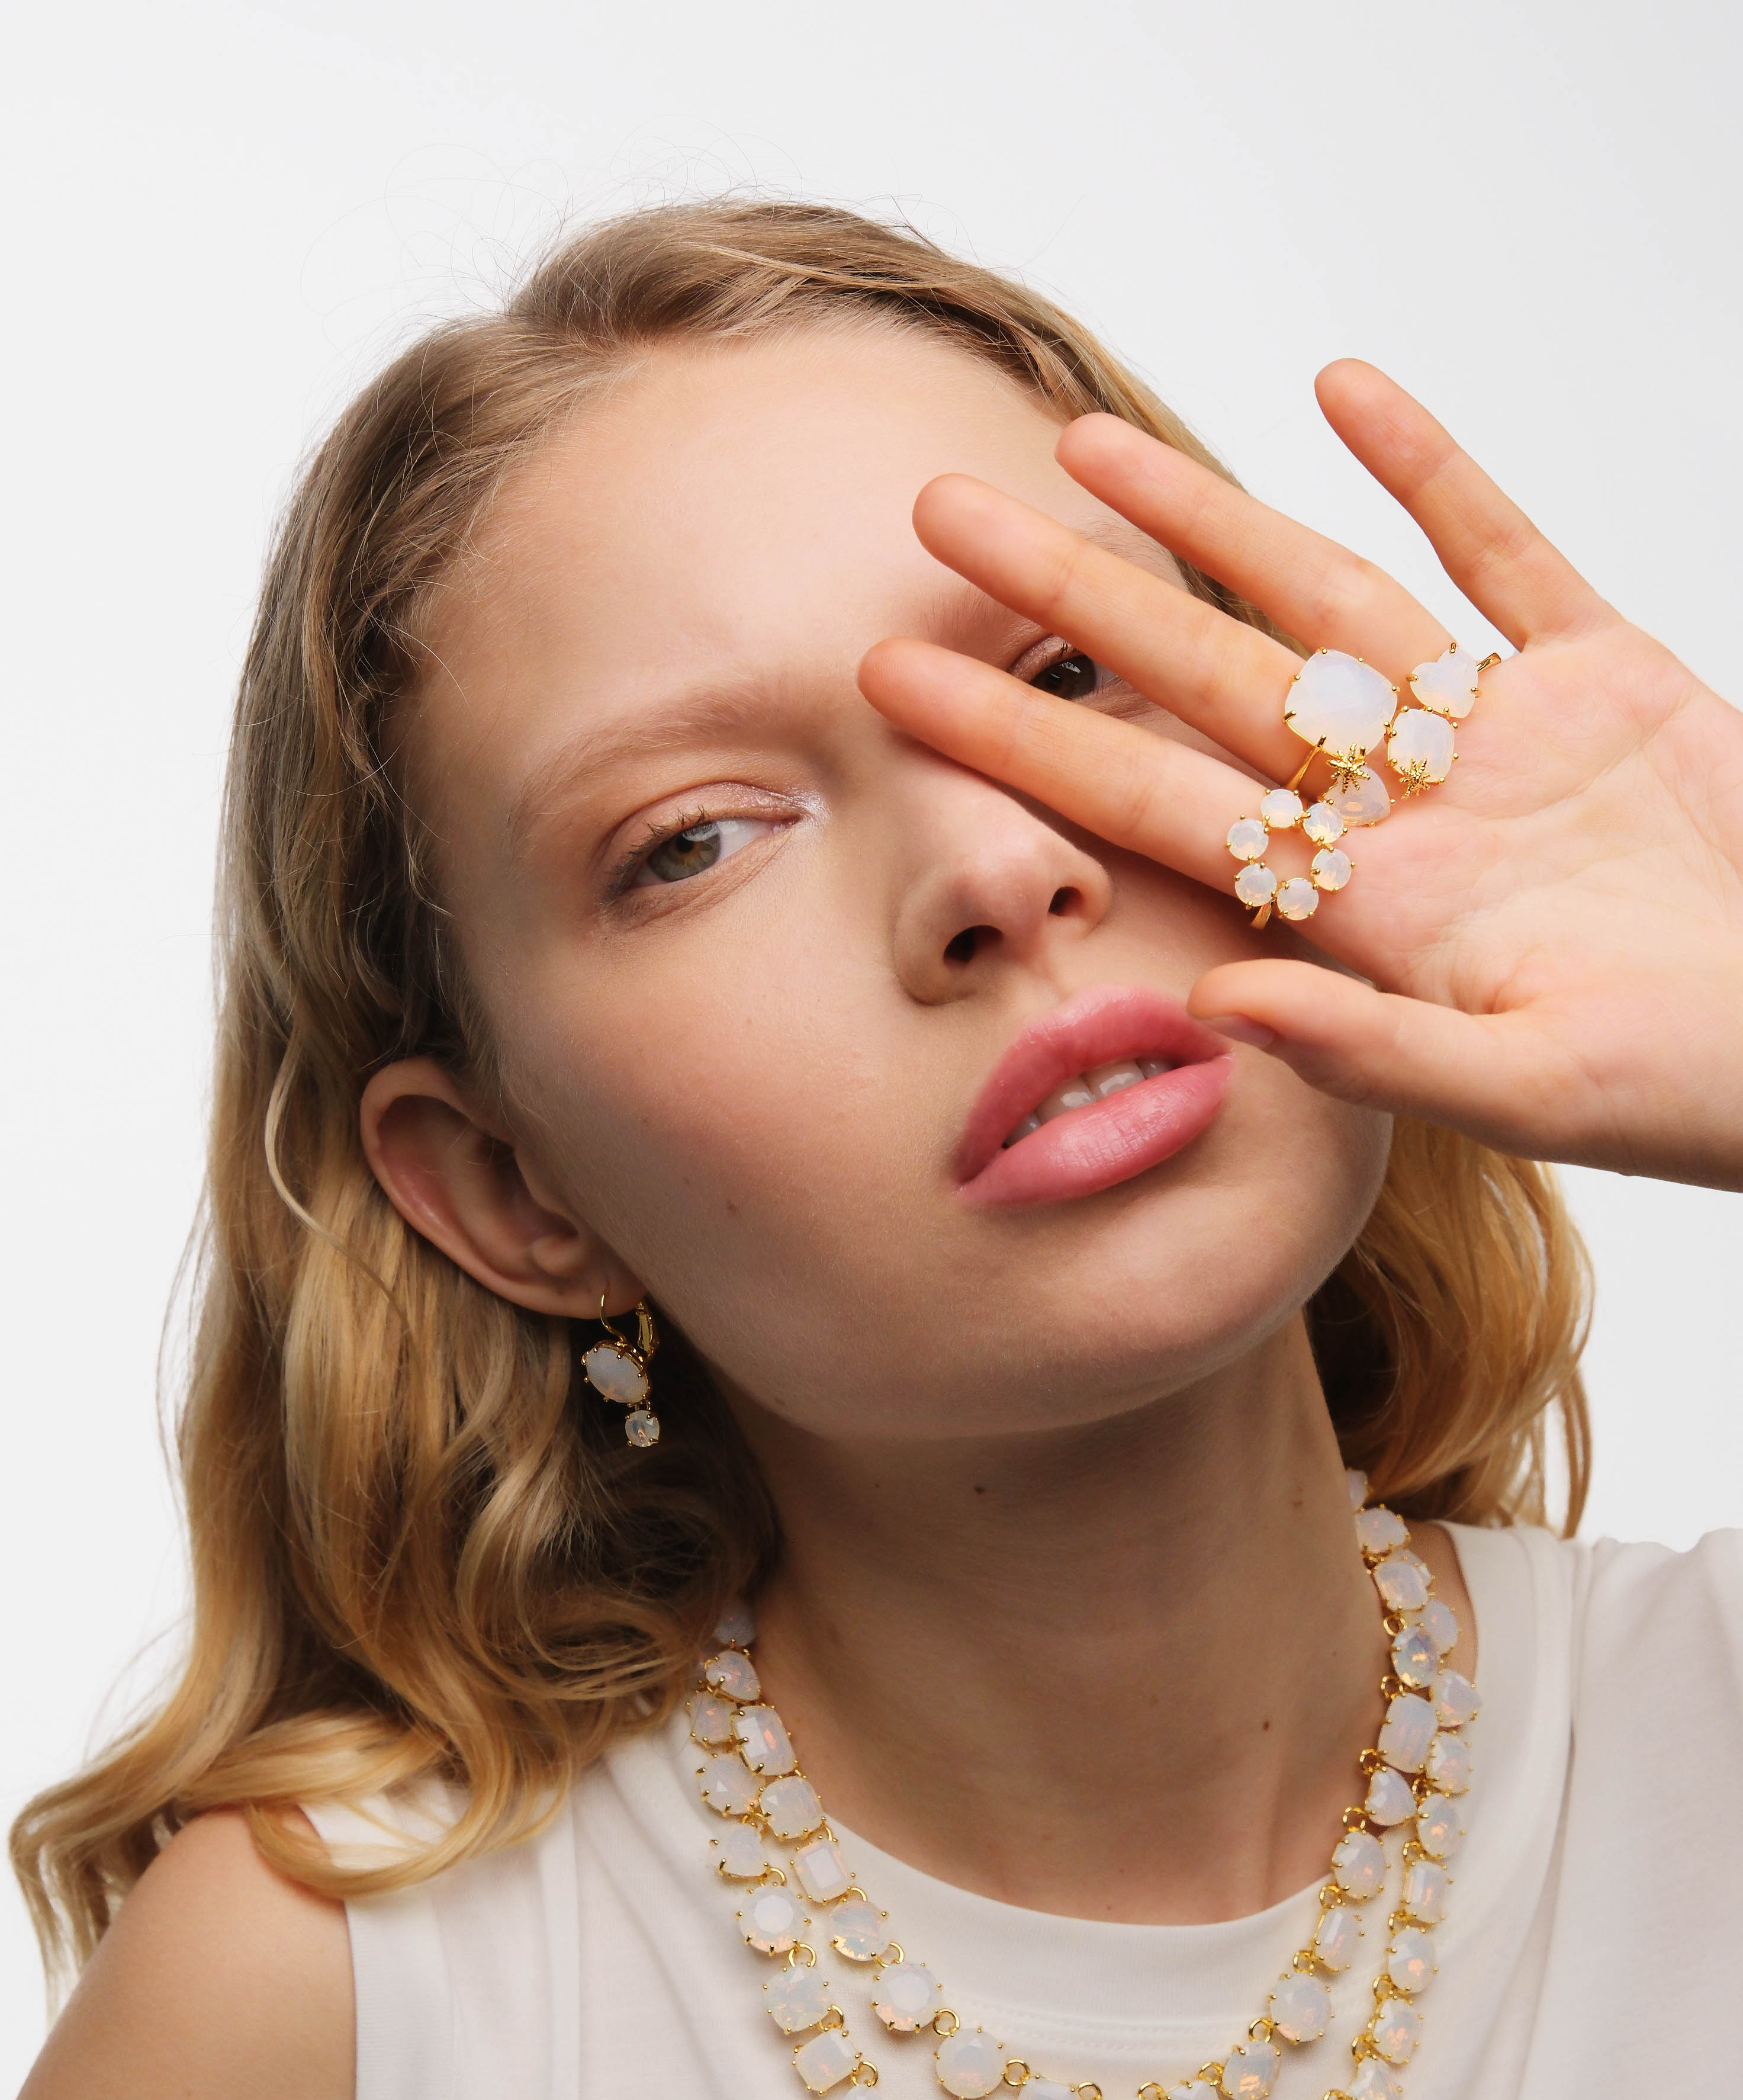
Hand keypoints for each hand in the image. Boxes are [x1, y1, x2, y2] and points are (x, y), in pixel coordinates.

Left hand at [859, 365, 1742, 1192]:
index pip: (1149, 803)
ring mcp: (1496, 734)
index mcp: (1361, 904)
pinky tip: (1338, 388)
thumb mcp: (1526, 1093)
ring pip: (1325, 597)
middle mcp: (1400, 808)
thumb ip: (1369, 1046)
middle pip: (1201, 675)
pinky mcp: (1604, 675)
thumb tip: (1215, 1002)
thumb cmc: (1686, 1090)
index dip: (1021, 740)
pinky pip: (1501, 552)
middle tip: (942, 512)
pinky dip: (1430, 469)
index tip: (895, 684)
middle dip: (1072, 597)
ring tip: (1090, 442)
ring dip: (1209, 515)